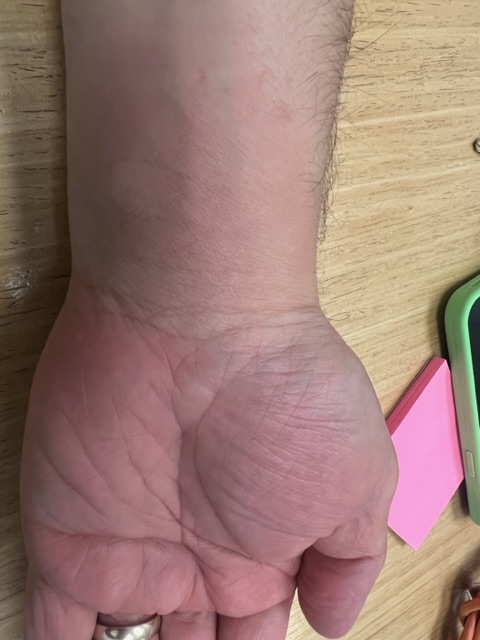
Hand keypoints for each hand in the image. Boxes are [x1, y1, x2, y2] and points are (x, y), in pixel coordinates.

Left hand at [21, 282, 396, 639]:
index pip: (254, 639)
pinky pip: (55, 626)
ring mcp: (128, 548)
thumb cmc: (288, 400)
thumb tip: (336, 624)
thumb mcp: (358, 482)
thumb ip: (350, 560)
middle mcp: (194, 553)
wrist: (198, 326)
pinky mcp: (66, 540)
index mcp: (261, 550)